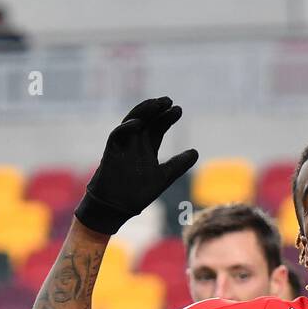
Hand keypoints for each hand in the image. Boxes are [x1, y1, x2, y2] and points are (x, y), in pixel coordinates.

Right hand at [75, 96, 198, 234]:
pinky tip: (138, 123)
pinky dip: (126, 128)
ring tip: (156, 104)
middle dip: (156, 109)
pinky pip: (116, 135)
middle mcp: (135, 143)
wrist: (117, 207)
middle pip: (146, 120)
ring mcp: (123, 146)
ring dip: (143, 112)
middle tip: (169, 101)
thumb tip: (195, 152)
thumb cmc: (138, 193)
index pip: (158, 127)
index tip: (178, 110)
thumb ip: (178, 165)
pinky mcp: (111, 152)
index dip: (167, 118)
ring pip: (132, 121)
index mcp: (147, 148)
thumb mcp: (164, 177)